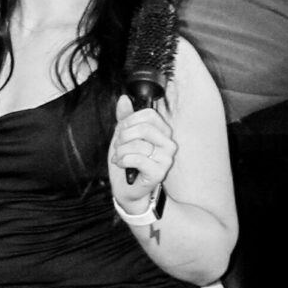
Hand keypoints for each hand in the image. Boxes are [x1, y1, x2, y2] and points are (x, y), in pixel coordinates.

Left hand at [108, 94, 176, 208]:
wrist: (128, 189)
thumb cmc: (128, 162)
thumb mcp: (123, 136)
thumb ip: (124, 118)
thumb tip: (124, 99)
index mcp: (162, 131)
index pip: (149, 114)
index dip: (130, 119)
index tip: (121, 129)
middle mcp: (169, 144)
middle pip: (144, 128)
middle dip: (123, 136)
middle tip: (118, 145)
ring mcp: (166, 159)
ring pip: (138, 144)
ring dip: (120, 151)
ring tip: (119, 157)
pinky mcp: (159, 172)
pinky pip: (137, 159)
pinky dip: (123, 160)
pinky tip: (122, 164)